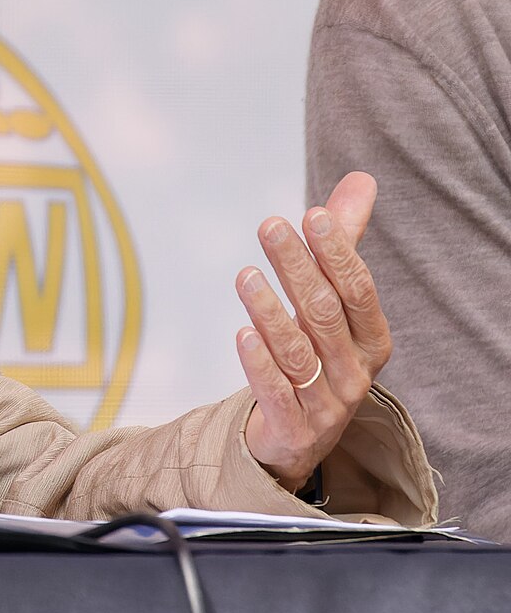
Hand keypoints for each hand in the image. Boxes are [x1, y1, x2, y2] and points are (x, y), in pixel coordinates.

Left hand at [235, 172, 391, 489]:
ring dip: (270, 311)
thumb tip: (361, 180)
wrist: (300, 432)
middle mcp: (355, 372)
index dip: (338, 253)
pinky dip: (259, 364)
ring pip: (298, 353)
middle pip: (325, 315)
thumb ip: (343, 243)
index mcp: (371, 339)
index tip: (312, 214)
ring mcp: (327, 404)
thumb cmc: (319, 351)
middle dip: (299, 268)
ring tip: (245, 276)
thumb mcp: (334, 300)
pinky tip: (241, 334)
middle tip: (269, 226)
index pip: (358, 291)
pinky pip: (276, 393)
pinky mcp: (294, 428)